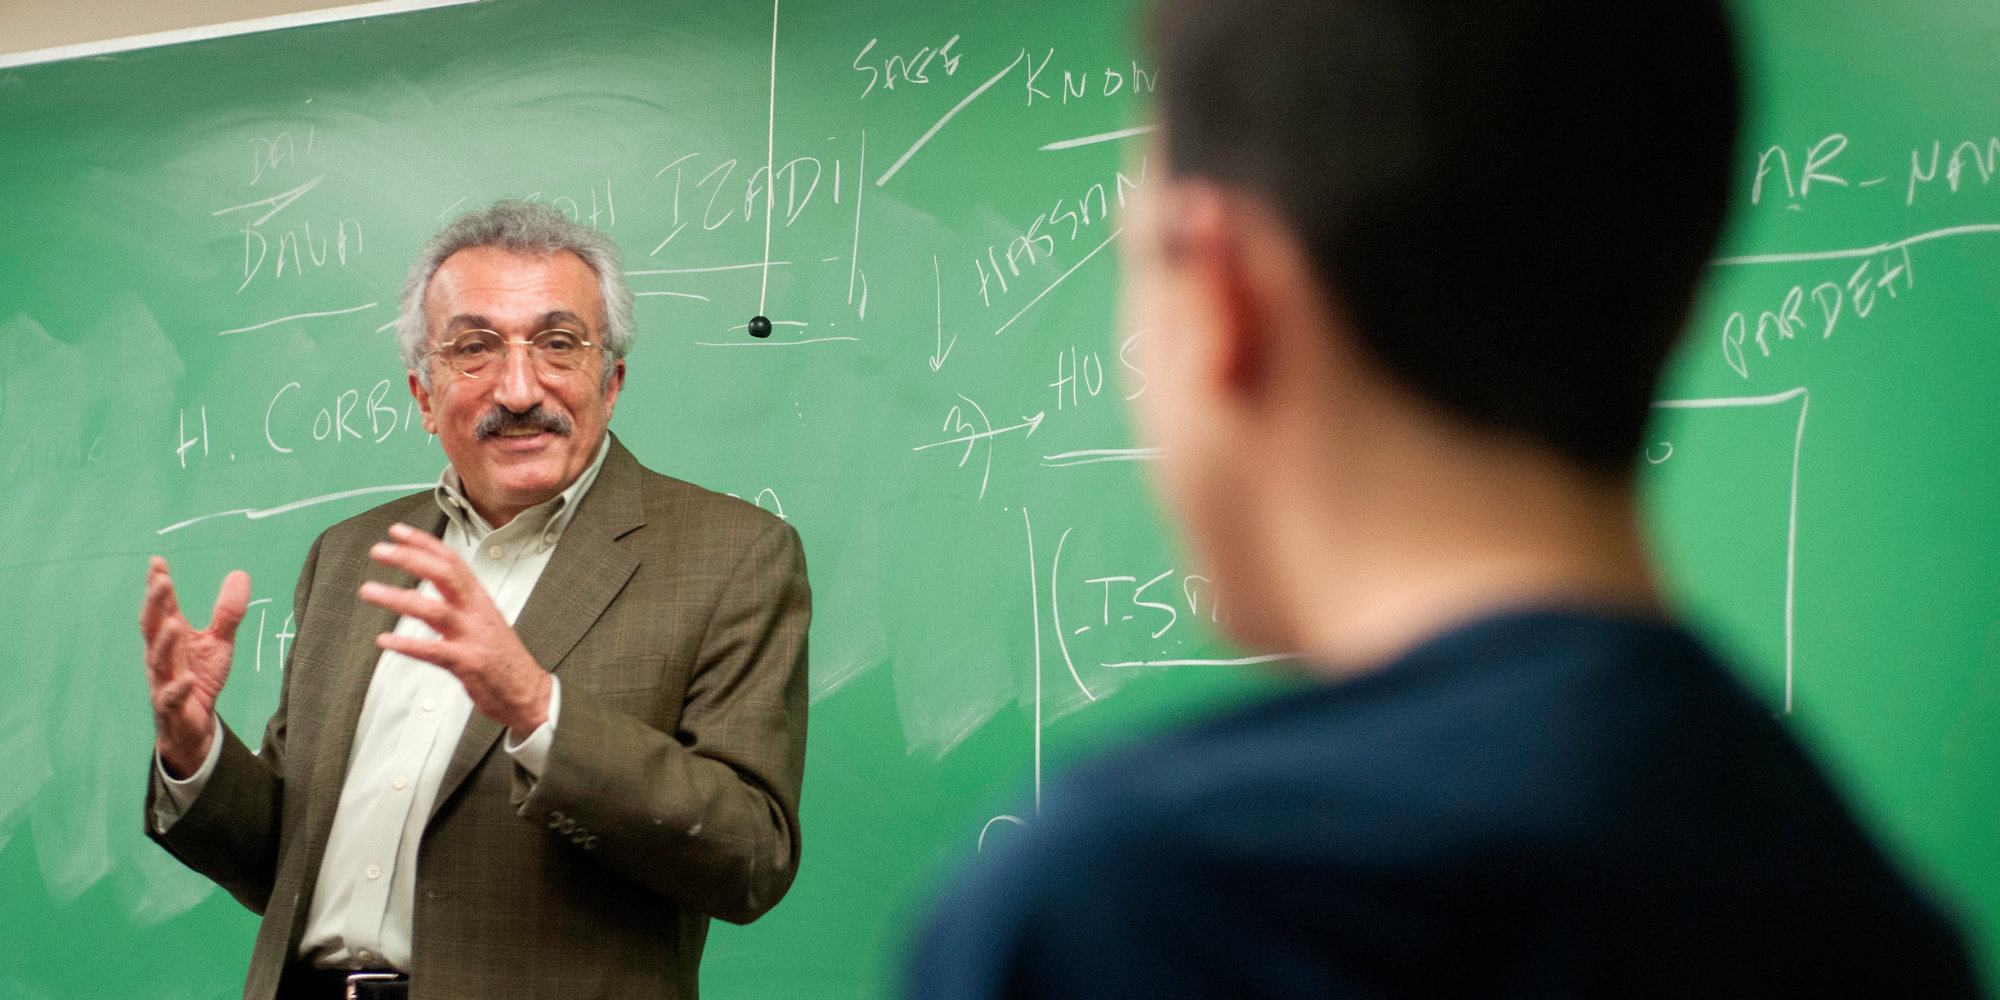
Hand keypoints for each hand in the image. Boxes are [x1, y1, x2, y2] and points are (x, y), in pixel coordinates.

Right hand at [141, 557, 249, 777]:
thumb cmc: (200, 676)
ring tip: (174, 623)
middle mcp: (161, 656)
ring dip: (165, 642)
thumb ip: (228, 612)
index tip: (157, 562)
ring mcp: (163, 681)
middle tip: (161, 581)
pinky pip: (171, 697)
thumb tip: (240, 573)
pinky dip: (179, 688)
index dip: (158, 586)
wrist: (193, 724)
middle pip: (153, 628)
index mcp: (171, 638)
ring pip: (158, 661)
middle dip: (155, 605)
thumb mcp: (219, 642)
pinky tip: (188, 678)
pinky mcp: (171, 707)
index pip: (162, 608)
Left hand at [358, 523, 552, 735]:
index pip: (451, 561)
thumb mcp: (483, 621)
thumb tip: (429, 588)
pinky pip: (433, 651)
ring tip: (369, 590)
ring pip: (434, 610)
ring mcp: (473, 637)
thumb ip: (458, 604)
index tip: (397, 531)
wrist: (529, 693)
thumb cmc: (502, 659)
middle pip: (444, 575)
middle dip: (410, 558)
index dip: (423, 543)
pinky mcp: (468, 664)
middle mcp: (477, 612)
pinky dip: (407, 644)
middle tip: (379, 550)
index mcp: (479, 599)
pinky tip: (385, 639)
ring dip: (398, 598)